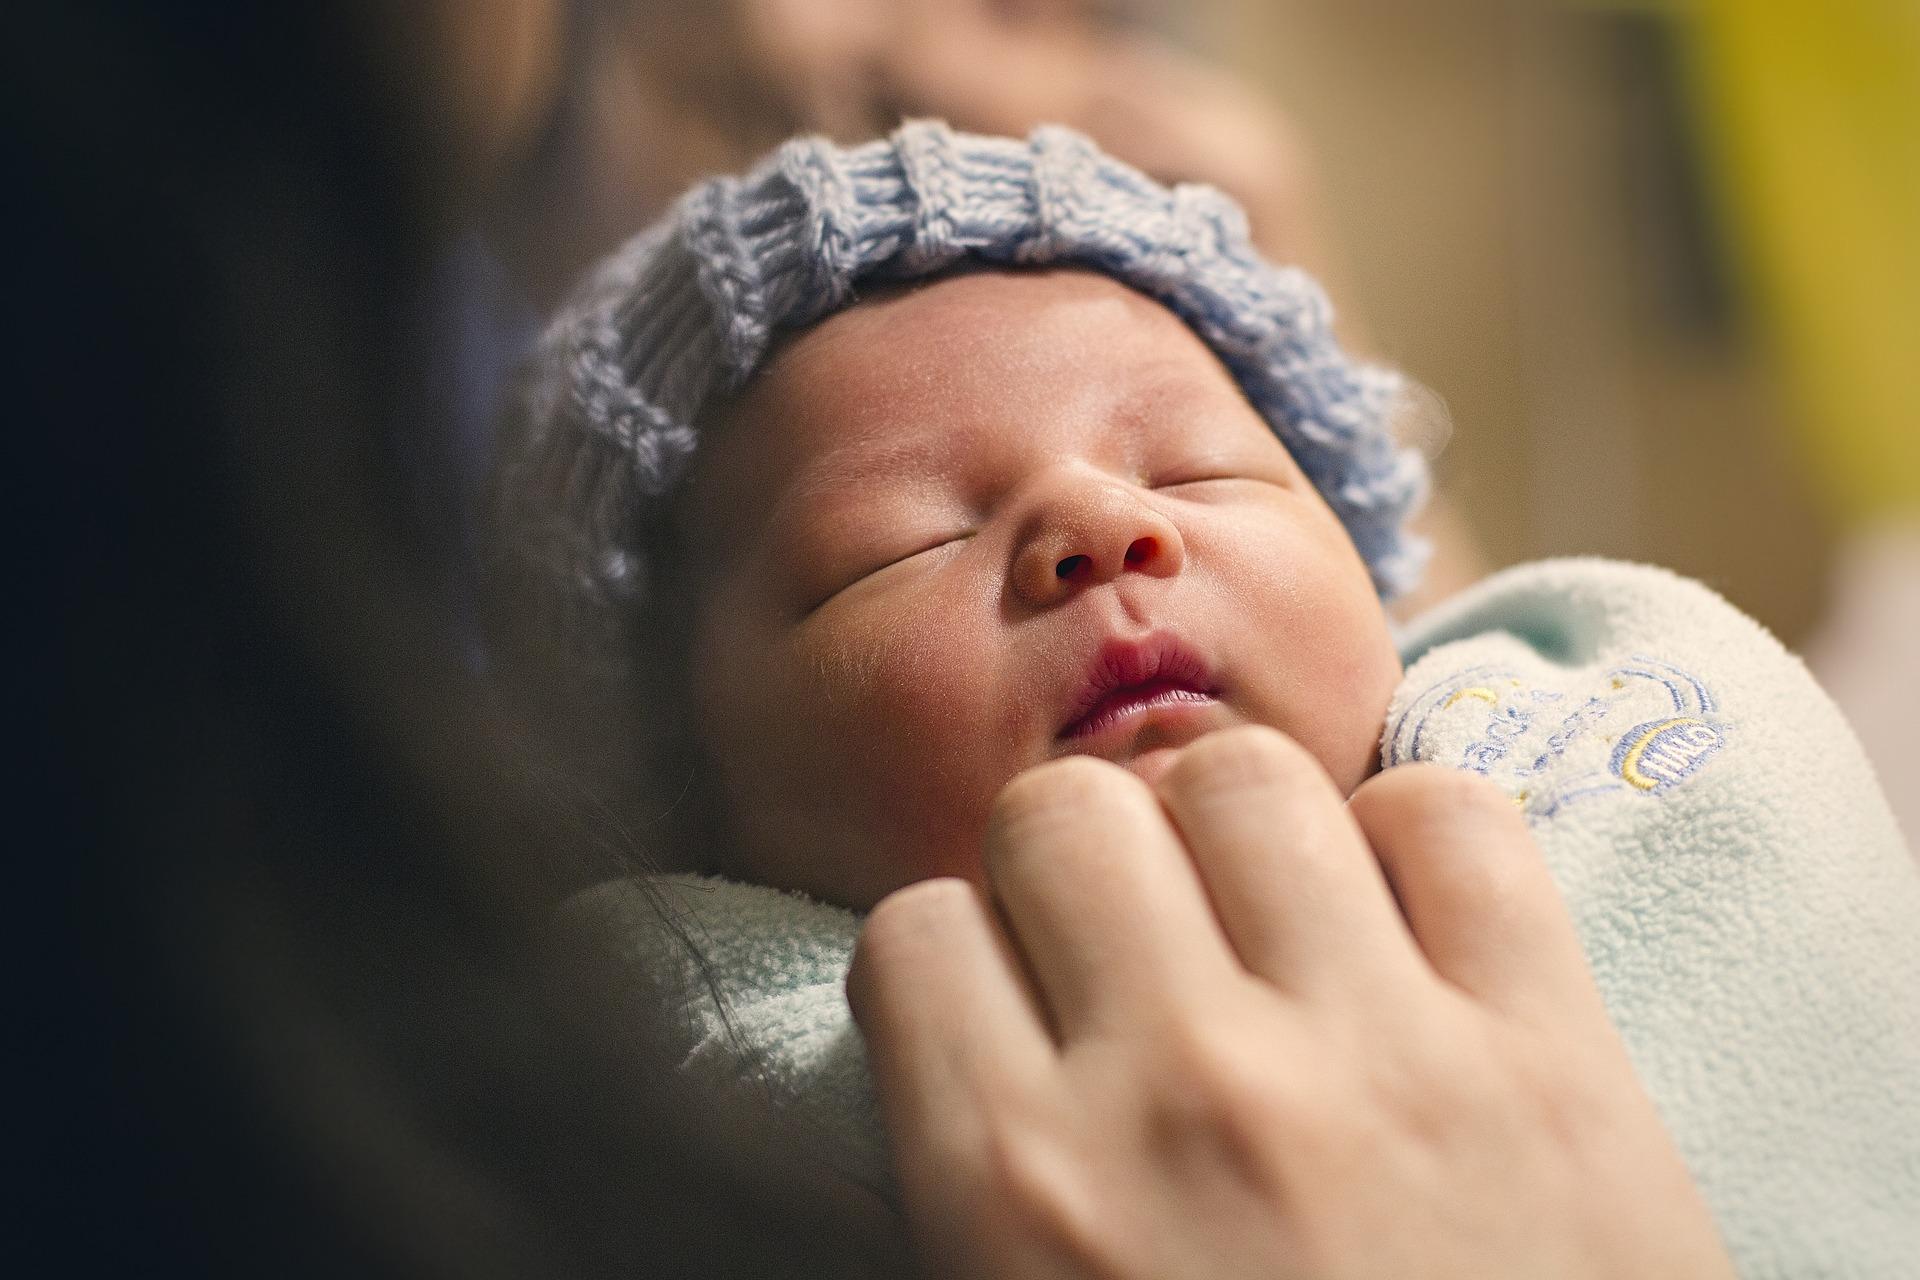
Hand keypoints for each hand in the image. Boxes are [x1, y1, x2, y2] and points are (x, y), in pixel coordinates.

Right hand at [847, 726, 1734, 1278]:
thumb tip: (964, 1050)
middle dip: (1079, 867)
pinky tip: (1404, 924)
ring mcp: (1378, 1054)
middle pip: (1063, 813)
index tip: (1015, 1002)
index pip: (917, 932)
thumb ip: (970, 1195)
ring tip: (1265, 917)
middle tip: (1135, 946)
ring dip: (1230, 832)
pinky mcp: (1552, 1052)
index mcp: (1024, 1193)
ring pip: (1242, 776)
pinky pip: (1452, 817)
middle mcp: (1182, 1089)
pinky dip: (1415, 841)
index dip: (961, 961)